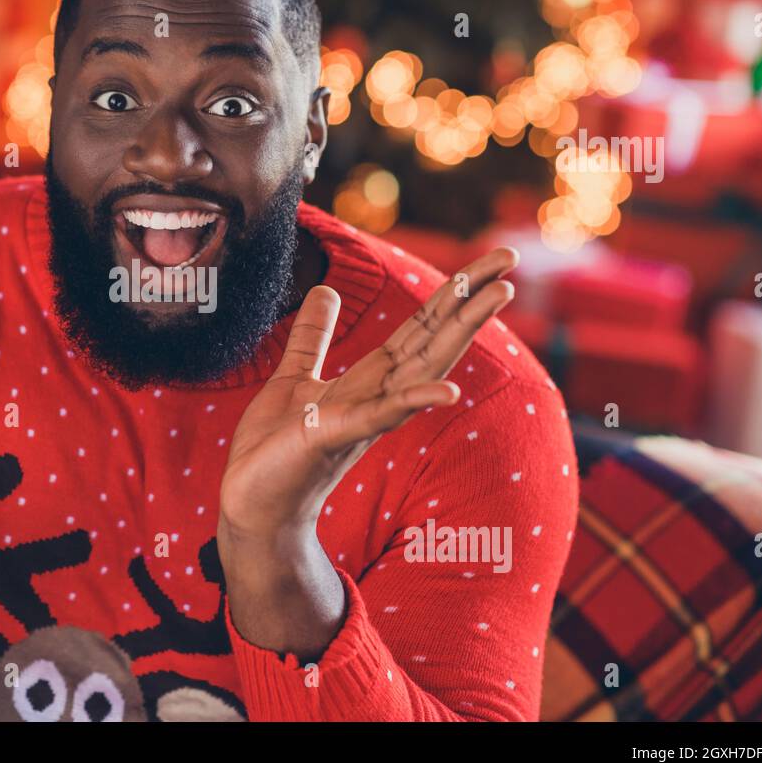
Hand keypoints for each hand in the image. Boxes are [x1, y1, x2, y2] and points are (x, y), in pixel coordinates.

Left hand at [218, 247, 517, 540]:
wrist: (251, 505)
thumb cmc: (275, 450)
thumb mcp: (293, 377)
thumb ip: (313, 337)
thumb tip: (326, 288)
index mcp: (370, 381)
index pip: (420, 328)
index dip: (452, 293)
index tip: (491, 263)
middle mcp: (378, 398)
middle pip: (433, 339)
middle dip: (471, 299)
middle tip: (510, 257)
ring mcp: (361, 418)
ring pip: (422, 369)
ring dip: (460, 332)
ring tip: (498, 296)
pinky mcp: (331, 437)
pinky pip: (379, 417)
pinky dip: (413, 402)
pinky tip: (447, 391)